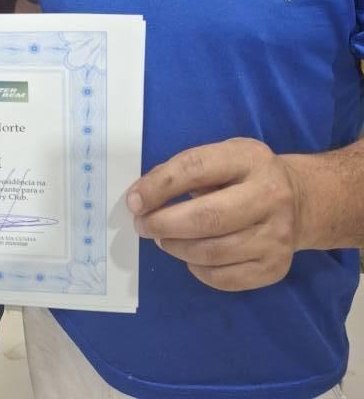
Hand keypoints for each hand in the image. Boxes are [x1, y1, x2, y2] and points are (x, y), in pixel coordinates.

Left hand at [126, 137, 303, 290]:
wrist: (302, 200)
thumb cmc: (246, 175)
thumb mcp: (223, 157)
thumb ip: (186, 171)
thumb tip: (141, 197)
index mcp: (249, 158)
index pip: (196, 169)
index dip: (159, 186)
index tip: (134, 201)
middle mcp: (270, 196)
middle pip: (207, 218)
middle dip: (164, 223)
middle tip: (142, 225)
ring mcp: (277, 235)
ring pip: (213, 252)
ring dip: (177, 247)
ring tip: (163, 239)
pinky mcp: (275, 267)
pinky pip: (225, 277)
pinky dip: (198, 269)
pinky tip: (191, 256)